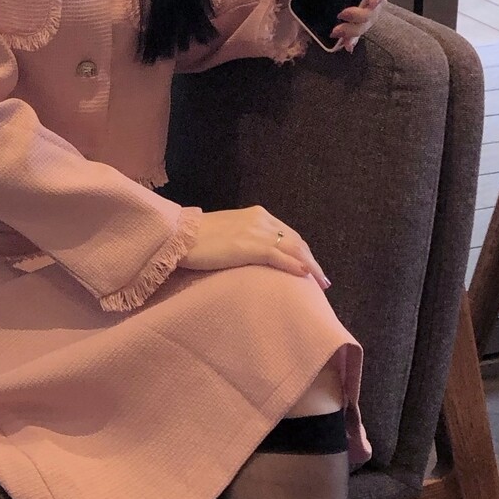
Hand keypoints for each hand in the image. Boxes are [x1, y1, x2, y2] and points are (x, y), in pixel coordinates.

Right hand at [180, 207, 329, 289]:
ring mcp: (256, 232)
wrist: (177, 235)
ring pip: (294, 248)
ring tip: (319, 283)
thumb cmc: (194, 239)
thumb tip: (250, 257)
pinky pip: (280, 257)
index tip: (309, 265)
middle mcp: (261, 219)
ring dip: (310, 266)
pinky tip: (305, 276)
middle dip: (310, 260)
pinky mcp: (250, 246)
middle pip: (296, 240)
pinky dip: (295, 266)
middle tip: (321, 279)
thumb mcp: (226, 234)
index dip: (301, 251)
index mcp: (256, 215)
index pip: (287, 233)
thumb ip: (243, 240)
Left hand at [284, 0, 388, 52]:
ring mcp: (353, 7)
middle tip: (342, 15)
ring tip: (335, 32)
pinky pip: (353, 33)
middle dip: (362, 17)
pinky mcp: (343, 20)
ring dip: (354, 31)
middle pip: (374, 9)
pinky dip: (350, 40)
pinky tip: (346, 46)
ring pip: (365, 23)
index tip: (372, 1)